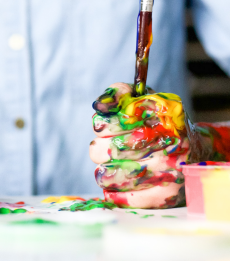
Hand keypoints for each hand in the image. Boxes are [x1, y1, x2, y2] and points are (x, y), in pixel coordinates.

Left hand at [90, 83, 189, 208]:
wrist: (195, 150)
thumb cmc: (157, 122)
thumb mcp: (141, 99)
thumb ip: (117, 94)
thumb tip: (98, 105)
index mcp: (160, 113)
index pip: (115, 121)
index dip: (101, 126)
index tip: (101, 128)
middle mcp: (168, 141)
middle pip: (110, 149)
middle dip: (100, 149)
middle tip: (106, 149)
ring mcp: (169, 169)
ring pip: (114, 176)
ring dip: (104, 172)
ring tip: (109, 167)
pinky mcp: (168, 194)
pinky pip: (129, 199)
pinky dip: (114, 193)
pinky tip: (113, 187)